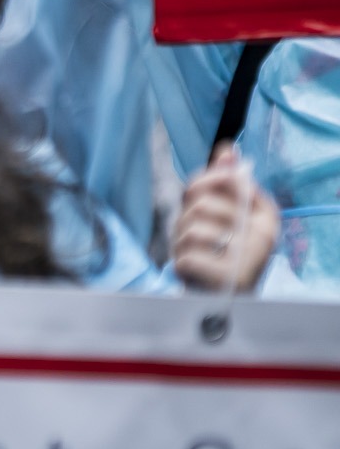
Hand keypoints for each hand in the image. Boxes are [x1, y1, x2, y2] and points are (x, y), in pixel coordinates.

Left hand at [172, 147, 279, 293]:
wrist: (225, 299)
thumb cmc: (221, 251)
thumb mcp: (225, 215)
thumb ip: (225, 181)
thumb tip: (226, 148)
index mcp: (267, 214)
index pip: (224, 178)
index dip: (200, 186)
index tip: (201, 202)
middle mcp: (264, 234)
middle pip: (201, 203)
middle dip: (186, 218)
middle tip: (195, 236)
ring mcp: (250, 257)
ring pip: (190, 230)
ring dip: (181, 242)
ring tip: (195, 253)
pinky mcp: (230, 279)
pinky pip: (186, 257)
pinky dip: (182, 263)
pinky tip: (194, 270)